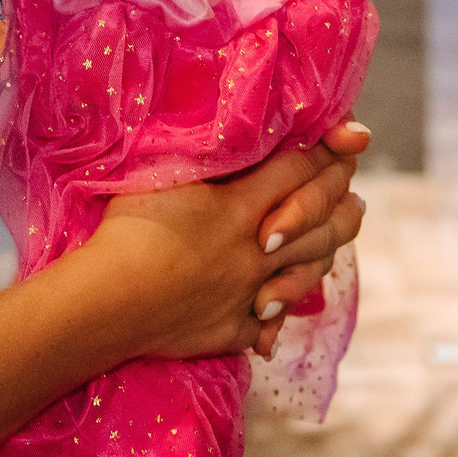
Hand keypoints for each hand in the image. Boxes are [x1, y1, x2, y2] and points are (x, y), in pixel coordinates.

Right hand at [78, 121, 368, 364]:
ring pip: (310, 269)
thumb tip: (226, 127)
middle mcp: (256, 251)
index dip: (329, 149)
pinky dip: (279, 312)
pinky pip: (269, 323)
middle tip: (349, 177)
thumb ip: (200, 151)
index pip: (301, 170)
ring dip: (332, 244)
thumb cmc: (127, 229)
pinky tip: (281, 305)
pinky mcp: (232, 330)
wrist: (107, 302)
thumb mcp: (161, 172)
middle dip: (341, 193)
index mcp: (240, 207)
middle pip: (321, 220)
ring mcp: (249, 294)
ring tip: (343, 225)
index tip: (345, 135)